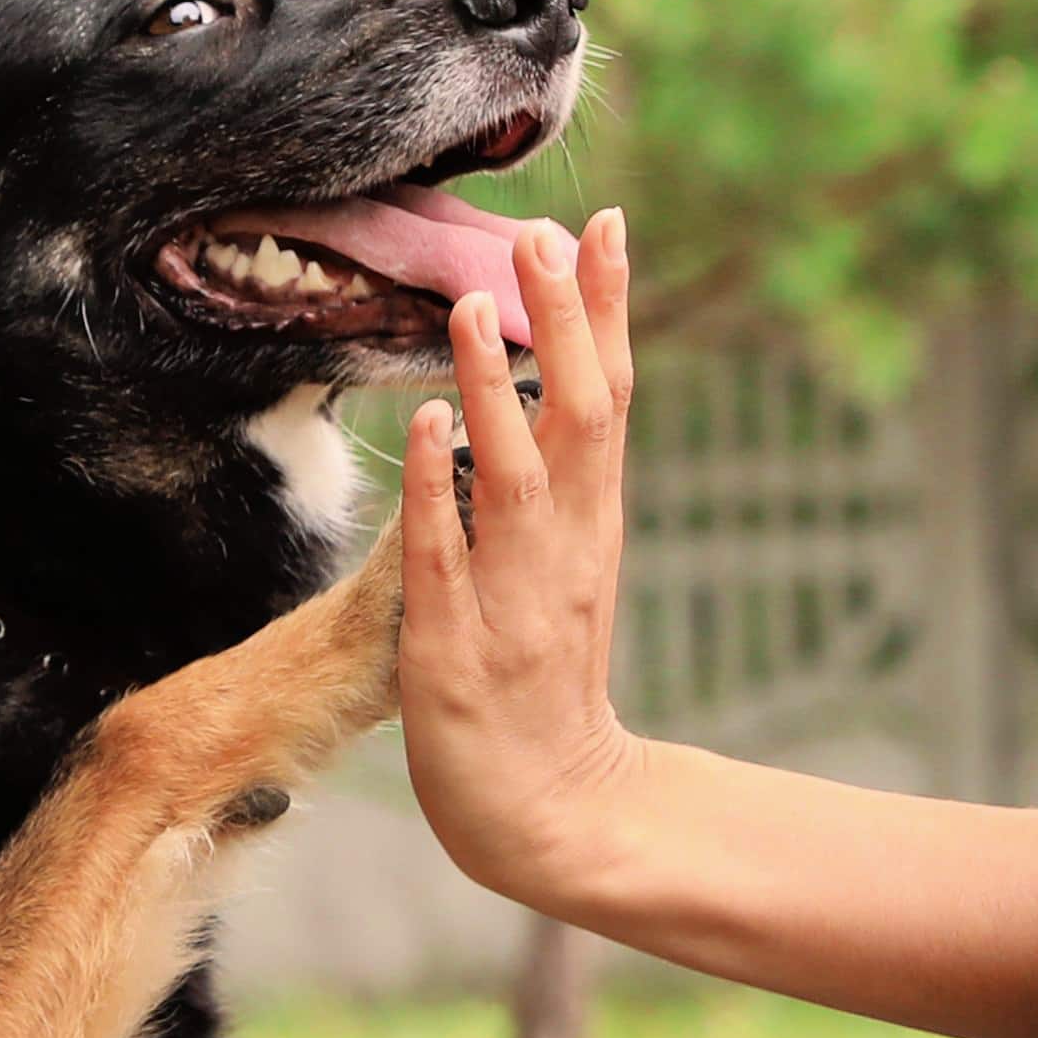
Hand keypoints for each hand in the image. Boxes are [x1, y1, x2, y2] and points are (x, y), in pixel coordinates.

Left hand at [396, 208, 646, 908]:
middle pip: (582, 419)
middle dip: (565, 326)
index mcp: (595, 526)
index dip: (607, 312)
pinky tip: (426, 424)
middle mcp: (567, 552)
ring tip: (470, 307)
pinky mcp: (455, 649)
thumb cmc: (548, 681)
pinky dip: (438, 488)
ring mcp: (513, 599)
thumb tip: (555, 382)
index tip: (601, 224)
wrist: (554, 812)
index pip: (611, 398)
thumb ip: (558, 481)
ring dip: (496, 390)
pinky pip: (445, 556)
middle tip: (542, 236)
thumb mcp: (569, 568)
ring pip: (513, 477)